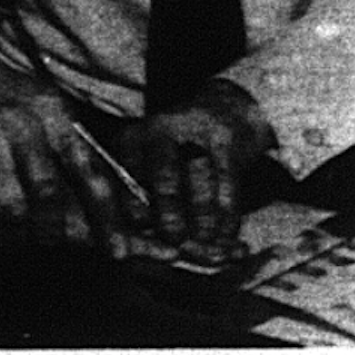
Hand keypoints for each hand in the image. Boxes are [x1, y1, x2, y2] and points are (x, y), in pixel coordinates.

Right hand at [0, 22, 121, 251]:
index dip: (108, 218)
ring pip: (16, 209)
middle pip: (52, 198)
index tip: (117, 250)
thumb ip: (63, 142)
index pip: (90, 172)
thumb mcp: (35, 101)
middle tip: (56, 248)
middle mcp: (24, 123)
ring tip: (17, 239)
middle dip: (58, 234)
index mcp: (52, 112)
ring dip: (19, 234)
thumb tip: (92, 201)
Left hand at [119, 78, 275, 263]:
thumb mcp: (149, 161)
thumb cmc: (179, 150)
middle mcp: (158, 130)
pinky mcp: (226, 141)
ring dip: (203, 222)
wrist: (226, 108)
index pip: (126, 180)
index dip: (137, 214)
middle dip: (169, 216)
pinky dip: (227, 216)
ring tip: (207, 246)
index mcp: (131, 139)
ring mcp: (194, 133)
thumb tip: (145, 245)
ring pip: (199, 186)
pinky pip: (227, 186)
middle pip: (163, 179)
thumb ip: (145, 196)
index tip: (145, 241)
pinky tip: (227, 236)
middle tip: (176, 241)